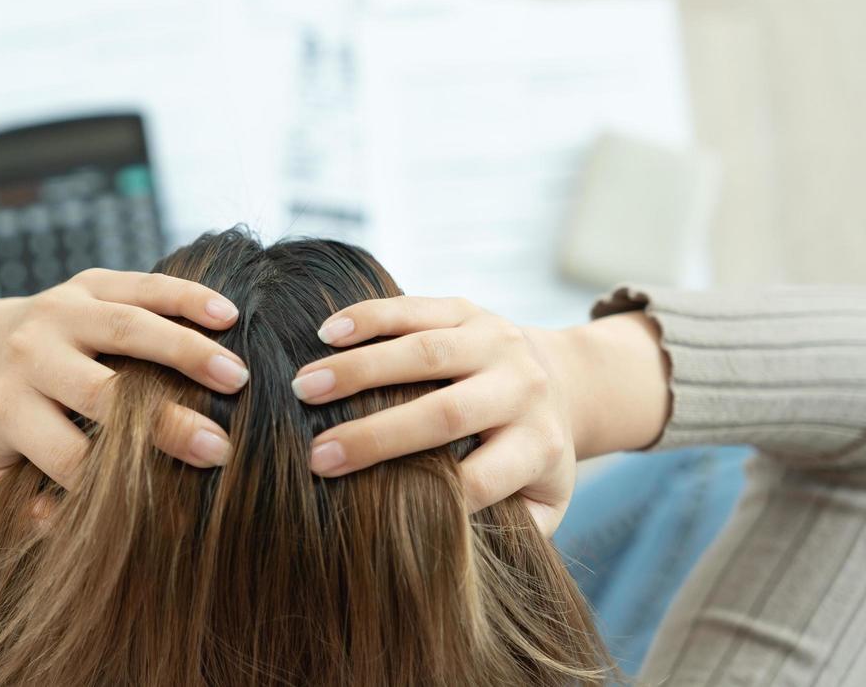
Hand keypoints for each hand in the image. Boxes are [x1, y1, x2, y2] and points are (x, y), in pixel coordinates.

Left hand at [0, 268, 248, 493]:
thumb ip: (16, 505)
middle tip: (221, 447)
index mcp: (7, 408)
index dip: (122, 479)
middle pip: (104, 392)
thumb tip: (57, 521)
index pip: (69, 453)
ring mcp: (60, 311)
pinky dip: (187, 297)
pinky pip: (142, 284)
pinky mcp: (87, 282)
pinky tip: (227, 314)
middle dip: (165, 421)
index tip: (178, 499)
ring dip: (188, 351)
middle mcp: (30, 354)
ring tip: (238, 376)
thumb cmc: (4, 422)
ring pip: (129, 327)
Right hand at [290, 296, 578, 536]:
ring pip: (424, 352)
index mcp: (540, 445)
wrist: (562, 380)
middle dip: (376, 435)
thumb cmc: (531, 456)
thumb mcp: (541, 501)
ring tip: (303, 386)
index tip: (364, 512)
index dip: (427, 495)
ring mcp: (496, 342)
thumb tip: (445, 557)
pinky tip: (325, 332)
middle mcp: (523, 388)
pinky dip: (368, 318)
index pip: (482, 477)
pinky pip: (416, 308)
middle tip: (315, 455)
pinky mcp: (469, 309)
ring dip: (358, 369)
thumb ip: (511, 530)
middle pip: (446, 413)